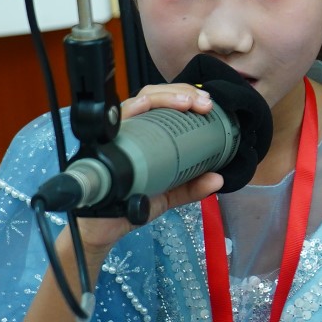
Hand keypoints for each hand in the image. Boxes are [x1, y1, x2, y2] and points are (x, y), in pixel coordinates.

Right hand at [69, 82, 225, 253]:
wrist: (104, 229)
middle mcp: (131, 130)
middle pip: (152, 95)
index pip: (163, 103)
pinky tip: (145, 105)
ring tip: (186, 102)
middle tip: (203, 103)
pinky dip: (132, 108)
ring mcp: (116, 135)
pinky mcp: (104, 144)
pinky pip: (114, 120)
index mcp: (147, 136)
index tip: (206, 104)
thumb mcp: (168, 194)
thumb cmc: (130, 204)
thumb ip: (191, 187)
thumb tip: (217, 179)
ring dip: (164, 96)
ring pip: (137, 101)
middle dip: (181, 92)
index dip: (185, 95)